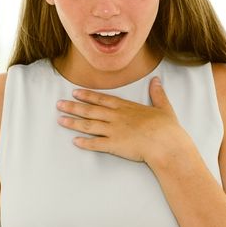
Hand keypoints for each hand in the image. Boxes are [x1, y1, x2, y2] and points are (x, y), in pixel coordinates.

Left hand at [55, 76, 188, 164]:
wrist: (166, 143)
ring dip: (73, 123)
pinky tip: (75, 142)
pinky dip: (84, 143)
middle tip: (59, 104)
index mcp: (126, 107)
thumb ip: (158, 93)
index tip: (75, 92)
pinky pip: (95, 144)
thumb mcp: (163, 107)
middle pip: (90, 110)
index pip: (102, 99)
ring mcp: (113, 131)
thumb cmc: (166, 127)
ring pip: (89, 125)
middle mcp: (116, 117)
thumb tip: (157, 80)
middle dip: (73, 107)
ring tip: (60, 120)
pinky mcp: (114, 145)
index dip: (87, 95)